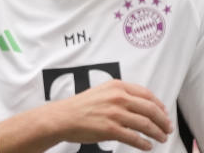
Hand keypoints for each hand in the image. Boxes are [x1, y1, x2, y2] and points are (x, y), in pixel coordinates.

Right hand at [51, 80, 171, 150]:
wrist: (63, 117)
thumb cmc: (81, 106)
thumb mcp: (102, 92)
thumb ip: (121, 94)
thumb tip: (144, 106)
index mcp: (116, 86)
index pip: (147, 95)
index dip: (160, 106)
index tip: (164, 113)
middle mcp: (117, 98)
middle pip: (150, 110)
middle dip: (163, 121)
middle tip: (167, 128)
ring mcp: (114, 114)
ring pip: (146, 125)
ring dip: (157, 133)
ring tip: (161, 138)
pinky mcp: (111, 129)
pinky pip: (135, 138)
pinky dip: (144, 144)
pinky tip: (147, 146)